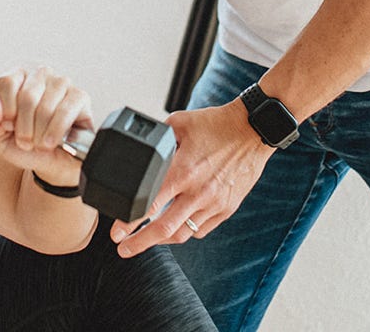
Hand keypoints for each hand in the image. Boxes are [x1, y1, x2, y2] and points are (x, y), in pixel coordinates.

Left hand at [0, 67, 93, 185]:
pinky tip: (52, 141)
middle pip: (27, 96)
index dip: (6, 110)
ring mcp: (62, 84)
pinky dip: (56, 132)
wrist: (51, 163)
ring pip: (46, 107)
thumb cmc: (26, 145)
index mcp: (18, 78)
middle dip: (24, 128)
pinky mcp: (80, 97)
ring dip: (40, 133)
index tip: (9, 125)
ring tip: (40, 142)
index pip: (7, 82)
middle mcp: (40, 75)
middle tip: (25, 140)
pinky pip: (66, 112)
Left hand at [110, 100, 272, 255]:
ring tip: (146, 240)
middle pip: (163, 229)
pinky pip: (201, 229)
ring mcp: (214, 204)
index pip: (150, 205)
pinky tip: (175, 227)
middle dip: (139, 243)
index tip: (116, 232)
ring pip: (183, 234)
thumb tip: (140, 145)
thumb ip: (158, 138)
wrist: (252, 130)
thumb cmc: (216, 124)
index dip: (130, 222)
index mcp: (183, 171)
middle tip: (123, 248)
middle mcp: (198, 192)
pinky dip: (186, 231)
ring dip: (161, 241)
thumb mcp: (179, 122)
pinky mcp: (226, 209)